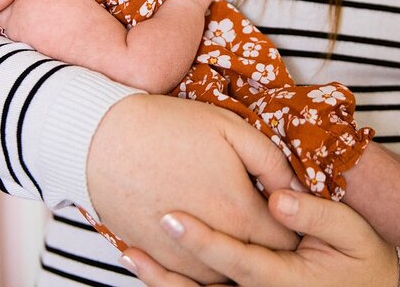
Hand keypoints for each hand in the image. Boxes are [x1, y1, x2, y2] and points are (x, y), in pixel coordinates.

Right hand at [87, 94, 299, 282]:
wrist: (102, 140)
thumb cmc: (169, 127)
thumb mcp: (230, 129)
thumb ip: (272, 162)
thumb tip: (298, 189)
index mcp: (239, 214)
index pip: (286, 239)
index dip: (294, 226)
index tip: (289, 211)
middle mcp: (213, 246)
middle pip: (256, 259)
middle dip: (266, 241)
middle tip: (263, 215)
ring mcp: (180, 256)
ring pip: (223, 272)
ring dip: (232, 252)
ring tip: (229, 222)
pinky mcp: (154, 257)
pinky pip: (188, 274)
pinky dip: (200, 258)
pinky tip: (201, 233)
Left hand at [119, 188, 398, 286]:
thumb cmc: (362, 258)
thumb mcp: (353, 232)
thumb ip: (316, 214)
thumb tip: (276, 198)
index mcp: (288, 279)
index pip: (238, 259)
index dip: (203, 240)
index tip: (172, 218)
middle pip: (208, 286)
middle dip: (168, 269)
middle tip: (132, 246)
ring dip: (164, 279)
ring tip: (131, 256)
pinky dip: (177, 281)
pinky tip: (149, 263)